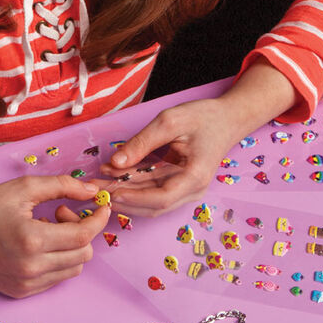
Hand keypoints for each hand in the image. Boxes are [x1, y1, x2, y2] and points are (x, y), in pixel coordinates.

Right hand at [0, 175, 109, 297]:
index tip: (102, 206)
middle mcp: (31, 268)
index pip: (83, 235)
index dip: (99, 219)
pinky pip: (56, 279)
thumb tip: (93, 190)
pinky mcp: (21, 293)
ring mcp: (26, 284)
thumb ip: (63, 186)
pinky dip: (58, 260)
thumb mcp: (24, 188)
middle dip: (82, 230)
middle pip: (84, 254)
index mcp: (32, 239)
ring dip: (72, 247)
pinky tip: (40, 244)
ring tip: (49, 229)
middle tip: (61, 213)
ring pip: (73, 269)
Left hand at [99, 60, 298, 216]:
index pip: (161, 198)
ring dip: (124, 192)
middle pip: (153, 205)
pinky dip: (133, 183)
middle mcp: (192, 189)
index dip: (134, 198)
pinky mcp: (178, 183)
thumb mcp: (170, 122)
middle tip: (95, 189)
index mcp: (195, 176)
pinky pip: (153, 189)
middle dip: (123, 198)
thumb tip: (116, 162)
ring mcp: (186, 188)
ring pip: (150, 200)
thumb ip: (142, 142)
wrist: (227, 118)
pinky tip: (113, 173)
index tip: (112, 191)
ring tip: (98, 180)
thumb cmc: (203, 117)